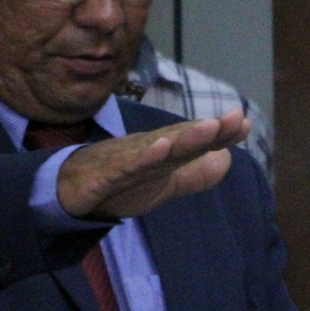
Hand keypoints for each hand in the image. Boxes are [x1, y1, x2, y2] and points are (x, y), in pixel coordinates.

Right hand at [57, 111, 252, 220]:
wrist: (66, 191)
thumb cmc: (119, 182)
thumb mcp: (165, 184)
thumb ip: (196, 175)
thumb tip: (228, 159)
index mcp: (164, 154)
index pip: (196, 143)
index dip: (221, 134)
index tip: (243, 122)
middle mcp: (147, 152)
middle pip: (180, 141)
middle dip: (207, 130)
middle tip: (233, 119)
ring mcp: (125, 163)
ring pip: (157, 150)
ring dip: (183, 138)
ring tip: (208, 127)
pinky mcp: (102, 178)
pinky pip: (123, 168)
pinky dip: (140, 159)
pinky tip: (159, 148)